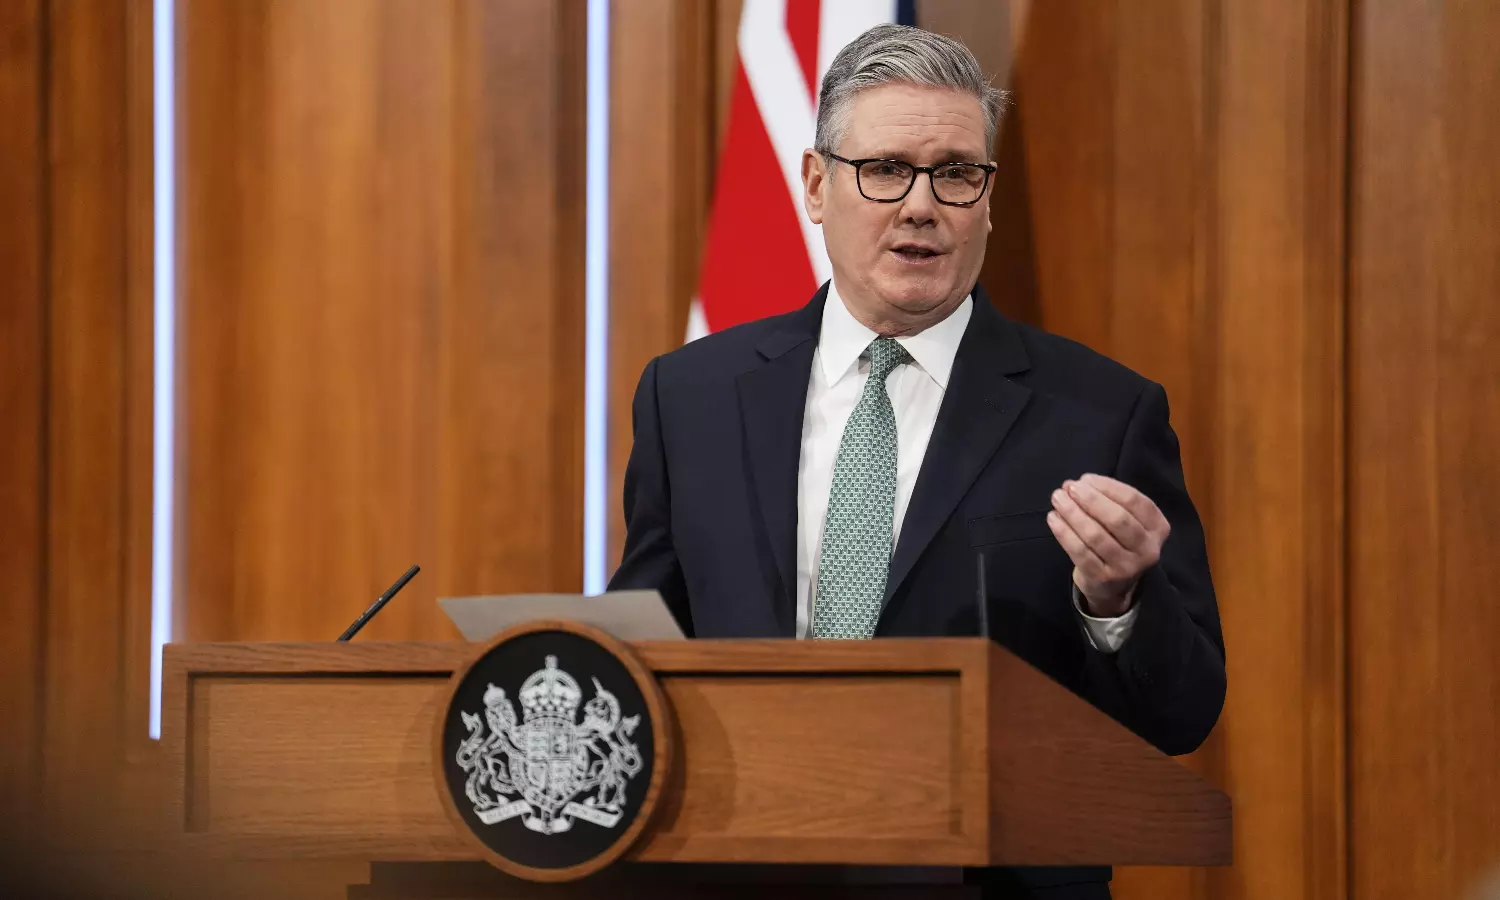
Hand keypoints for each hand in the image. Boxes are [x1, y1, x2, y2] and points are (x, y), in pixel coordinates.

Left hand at [1046, 473, 1170, 616]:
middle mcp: (1147, 549)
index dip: (1107, 486)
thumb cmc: (1118, 540)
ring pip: (1096, 535)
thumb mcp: (1128, 519)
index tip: (1084, 478)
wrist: (1113, 584)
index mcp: (1158, 527)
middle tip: (1068, 487)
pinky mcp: (1103, 578)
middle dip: (1090, 499)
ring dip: (1072, 513)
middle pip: (1117, 519)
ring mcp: (1126, 567)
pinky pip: (1080, 551)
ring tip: (1058, 499)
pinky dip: (1063, 532)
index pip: (1134, 500)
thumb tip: (1083, 482)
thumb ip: (1111, 499)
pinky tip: (1053, 518)